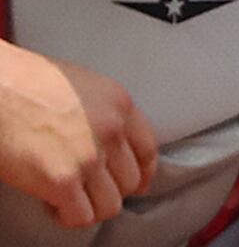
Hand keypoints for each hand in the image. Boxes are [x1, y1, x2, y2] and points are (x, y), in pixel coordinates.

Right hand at [0, 48, 150, 227]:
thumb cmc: (28, 85)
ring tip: (67, 197)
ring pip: (110, 205)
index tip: (135, 184)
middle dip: (109, 190)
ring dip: (89, 206)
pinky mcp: (61, 181)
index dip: (141, 174)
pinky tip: (52, 204)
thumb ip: (105, 115)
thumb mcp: (84, 87)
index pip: (148, 151)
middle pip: (130, 181)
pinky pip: (81, 216)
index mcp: (120, 104)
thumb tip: (113, 147)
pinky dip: (67, 216)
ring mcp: (89, 157)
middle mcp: (111, 131)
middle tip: (86, 189)